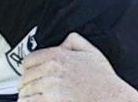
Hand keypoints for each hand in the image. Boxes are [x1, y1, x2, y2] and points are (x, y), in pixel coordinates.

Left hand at [19, 34, 137, 101]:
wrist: (111, 97)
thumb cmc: (103, 80)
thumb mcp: (91, 51)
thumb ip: (74, 41)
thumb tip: (63, 42)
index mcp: (58, 55)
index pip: (28, 60)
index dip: (27, 68)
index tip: (28, 74)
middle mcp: (52, 68)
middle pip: (25, 77)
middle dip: (26, 83)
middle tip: (28, 88)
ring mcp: (51, 85)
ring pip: (26, 90)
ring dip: (26, 95)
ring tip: (29, 97)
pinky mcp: (51, 99)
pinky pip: (30, 101)